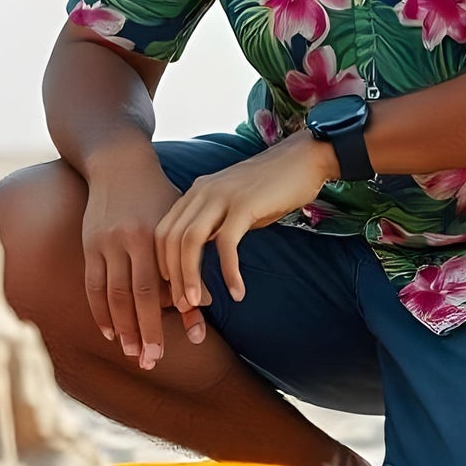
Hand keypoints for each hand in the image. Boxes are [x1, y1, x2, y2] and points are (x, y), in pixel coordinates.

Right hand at [82, 154, 206, 368]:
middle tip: (152, 362)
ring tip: (132, 353)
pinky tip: (110, 332)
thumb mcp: (178, 221)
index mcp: (152, 235)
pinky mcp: (89, 246)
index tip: (182, 342)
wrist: (119, 164)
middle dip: (144, 331)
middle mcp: (126, 241)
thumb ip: (189, 260)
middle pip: (134, 297)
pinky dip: (100, 312)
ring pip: (111, 296)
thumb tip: (204, 302)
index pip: (159, 287)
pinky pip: (93, 286)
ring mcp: (103, 244)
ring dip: (121, 329)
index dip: (168, 317)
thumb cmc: (158, 195)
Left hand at [154, 132, 334, 310]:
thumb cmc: (270, 188)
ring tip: (199, 304)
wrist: (303, 159)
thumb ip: (213, 226)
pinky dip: (228, 272)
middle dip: (173, 277)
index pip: (163, 231)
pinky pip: (227, 244)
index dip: (163, 264)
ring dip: (191, 277)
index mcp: (195, 192)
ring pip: (190, 241)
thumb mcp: (232, 205)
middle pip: (170, 239)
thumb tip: (198, 260)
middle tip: (185, 305)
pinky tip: (237, 292)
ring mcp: (222, 196)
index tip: (175, 289)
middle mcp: (202, 191)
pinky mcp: (244, 205)